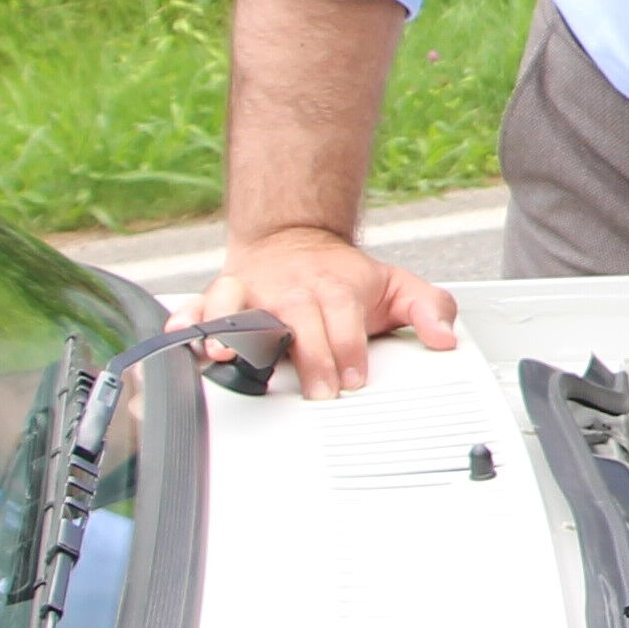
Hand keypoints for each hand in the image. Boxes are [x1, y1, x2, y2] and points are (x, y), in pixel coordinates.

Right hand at [195, 222, 457, 396]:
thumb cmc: (344, 276)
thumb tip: (445, 339)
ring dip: (233, 329)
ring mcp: (257, 290)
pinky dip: (188, 318)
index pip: (344, 319)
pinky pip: (201, 304)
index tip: (354, 377)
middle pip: (298, 319)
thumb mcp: (396, 285)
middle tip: (318, 389)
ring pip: (243, 305)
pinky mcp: (226, 294)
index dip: (350, 348)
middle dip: (308, 354)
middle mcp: (293, 288)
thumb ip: (429, 309)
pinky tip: (183, 335)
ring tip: (227, 355)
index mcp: (335, 287)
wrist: (296, 238)